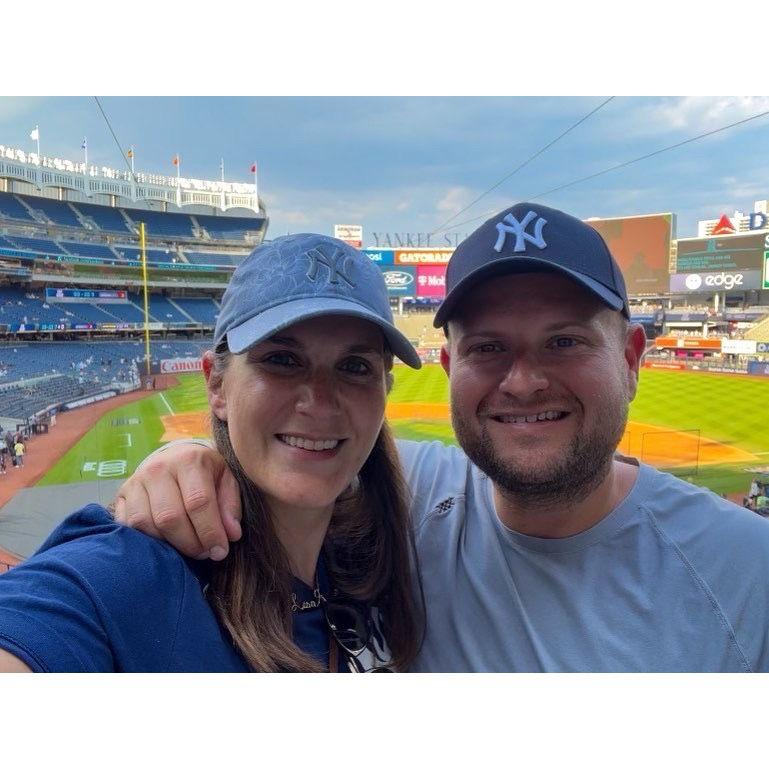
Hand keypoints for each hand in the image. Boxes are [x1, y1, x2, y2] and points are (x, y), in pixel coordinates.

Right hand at [113, 443, 241, 559]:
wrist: (175, 458)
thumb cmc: (206, 473)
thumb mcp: (227, 480)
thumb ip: (231, 506)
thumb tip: (232, 535)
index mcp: (190, 460)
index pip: (198, 502)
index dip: (210, 532)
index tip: (220, 551)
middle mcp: (159, 468)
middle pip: (170, 517)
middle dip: (190, 543)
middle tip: (204, 552)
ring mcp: (136, 481)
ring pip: (145, 524)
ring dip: (168, 544)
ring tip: (187, 548)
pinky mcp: (121, 495)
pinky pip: (127, 526)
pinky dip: (146, 540)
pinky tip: (165, 542)